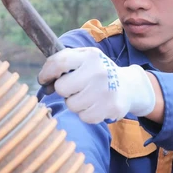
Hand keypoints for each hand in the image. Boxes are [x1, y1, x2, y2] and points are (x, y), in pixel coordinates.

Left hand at [38, 47, 155, 123]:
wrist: (128, 86)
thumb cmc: (98, 72)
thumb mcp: (85, 58)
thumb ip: (64, 62)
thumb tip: (44, 81)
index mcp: (91, 56)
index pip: (59, 62)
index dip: (46, 73)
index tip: (45, 79)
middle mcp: (99, 71)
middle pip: (61, 87)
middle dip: (64, 90)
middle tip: (75, 87)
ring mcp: (106, 90)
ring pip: (71, 105)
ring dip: (75, 103)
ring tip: (87, 96)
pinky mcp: (111, 107)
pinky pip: (84, 117)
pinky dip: (86, 114)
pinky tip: (95, 105)